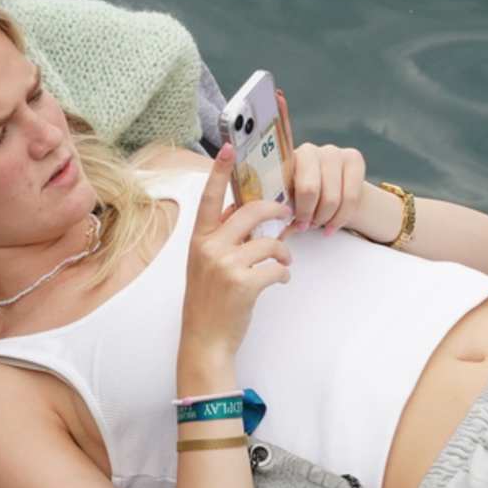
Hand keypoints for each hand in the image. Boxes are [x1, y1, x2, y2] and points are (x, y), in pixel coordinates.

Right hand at [179, 145, 292, 367]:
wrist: (204, 340)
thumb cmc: (208, 301)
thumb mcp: (206, 263)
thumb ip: (223, 238)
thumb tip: (251, 216)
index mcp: (199, 239)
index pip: (210, 198)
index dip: (219, 171)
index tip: (229, 147)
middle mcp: (209, 248)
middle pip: (251, 212)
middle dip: (277, 211)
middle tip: (288, 216)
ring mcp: (225, 265)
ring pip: (270, 242)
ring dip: (284, 252)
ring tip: (283, 262)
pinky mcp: (244, 284)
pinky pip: (277, 267)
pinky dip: (284, 273)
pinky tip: (280, 280)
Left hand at [275, 89, 368, 234]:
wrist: (338, 207)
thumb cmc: (303, 207)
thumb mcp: (284, 207)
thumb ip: (274, 207)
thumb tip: (260, 220)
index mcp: (285, 158)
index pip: (282, 132)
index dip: (280, 113)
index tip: (276, 95)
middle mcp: (309, 149)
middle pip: (307, 187)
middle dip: (305, 214)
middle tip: (303, 225)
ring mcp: (333, 152)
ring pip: (330, 198)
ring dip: (323, 219)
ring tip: (317, 225)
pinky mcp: (354, 159)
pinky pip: (349, 198)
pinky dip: (339, 219)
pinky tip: (332, 225)